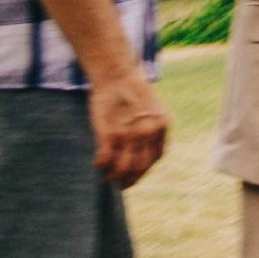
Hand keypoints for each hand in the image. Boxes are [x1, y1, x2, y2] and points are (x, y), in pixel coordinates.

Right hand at [87, 72, 169, 188]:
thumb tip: (143, 150)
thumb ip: (150, 128)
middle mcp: (148, 133)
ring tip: (107, 177)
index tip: (134, 174)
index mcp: (161, 127)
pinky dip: (100, 165)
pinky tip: (97, 163)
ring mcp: (129, 134)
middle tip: (119, 184)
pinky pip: (105, 158)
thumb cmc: (130, 90)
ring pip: (123, 168)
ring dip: (113, 177)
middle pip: (140, 168)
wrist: (116, 73)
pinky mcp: (110, 133)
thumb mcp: (151, 109)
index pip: (154, 159)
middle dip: (129, 180)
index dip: (143, 170)